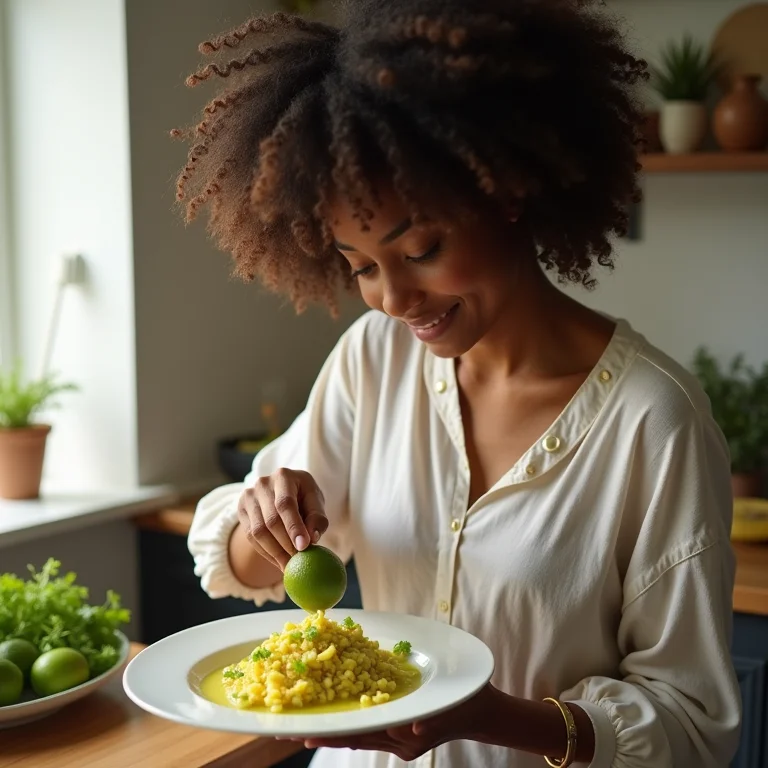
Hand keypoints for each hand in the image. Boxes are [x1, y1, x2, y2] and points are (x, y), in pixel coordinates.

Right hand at [237, 468, 327, 569]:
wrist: (281, 492)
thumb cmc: (303, 497)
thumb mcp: (315, 502)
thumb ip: (317, 518)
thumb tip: (312, 538)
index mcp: (284, 476)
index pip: (286, 504)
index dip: (294, 527)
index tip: (303, 547)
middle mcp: (262, 483)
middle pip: (271, 520)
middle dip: (286, 544)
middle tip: (299, 561)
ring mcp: (249, 496)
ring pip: (258, 531)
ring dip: (275, 552)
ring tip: (290, 565)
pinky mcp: (241, 510)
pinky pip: (251, 537)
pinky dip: (266, 553)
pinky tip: (279, 561)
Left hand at [292, 684, 500, 760]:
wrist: (480, 710)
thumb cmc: (467, 704)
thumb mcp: (453, 709)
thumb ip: (433, 724)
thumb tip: (415, 732)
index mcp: (405, 738)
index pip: (362, 736)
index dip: (335, 734)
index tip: (307, 735)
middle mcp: (396, 741)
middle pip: (353, 737)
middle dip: (323, 734)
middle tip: (289, 731)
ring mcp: (396, 737)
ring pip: (357, 735)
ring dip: (331, 731)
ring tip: (301, 729)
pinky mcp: (397, 730)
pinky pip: (368, 730)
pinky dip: (349, 726)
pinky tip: (333, 720)